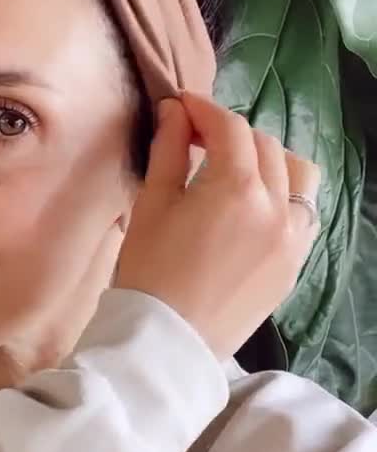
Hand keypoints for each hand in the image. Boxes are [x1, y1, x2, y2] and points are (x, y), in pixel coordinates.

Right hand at [114, 92, 320, 361]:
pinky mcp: (294, 265)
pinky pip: (303, 213)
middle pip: (264, 146)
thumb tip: (175, 111)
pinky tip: (256, 206)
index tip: (181, 108)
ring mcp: (292, 239)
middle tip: (197, 141)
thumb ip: (167, 151)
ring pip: (297, 174)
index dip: (203, 110)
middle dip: (232, 135)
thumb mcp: (151, 206)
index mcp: (236, 188)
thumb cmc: (148, 273)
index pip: (229, 127)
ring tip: (237, 171)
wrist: (166, 344)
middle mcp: (275, 208)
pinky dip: (284, 197)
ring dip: (269, 160)